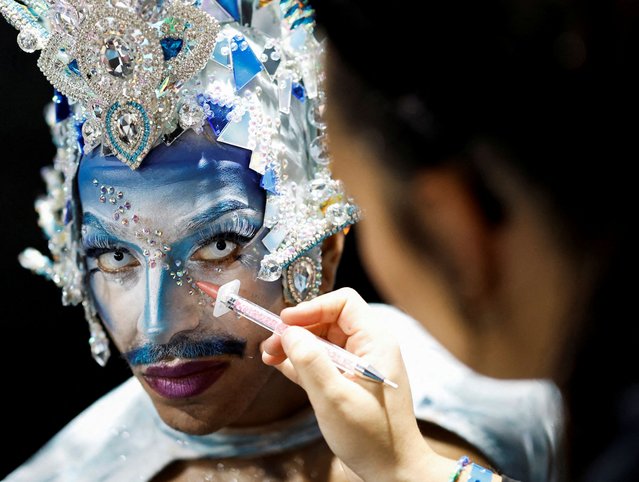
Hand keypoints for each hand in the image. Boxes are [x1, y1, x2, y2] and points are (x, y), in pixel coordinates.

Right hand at [261, 288, 436, 480]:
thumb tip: (288, 333)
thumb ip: (310, 362)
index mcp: (375, 342)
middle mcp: (369, 347)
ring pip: (322, 341)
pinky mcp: (348, 381)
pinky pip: (322, 361)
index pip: (343, 303)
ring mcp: (358, 365)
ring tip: (269, 356)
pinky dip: (301, 362)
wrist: (392, 473)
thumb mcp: (335, 398)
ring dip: (295, 346)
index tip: (286, 322)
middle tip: (271, 345)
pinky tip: (279, 365)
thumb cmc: (371, 437)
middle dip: (298, 329)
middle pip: (328, 320)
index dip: (313, 307)